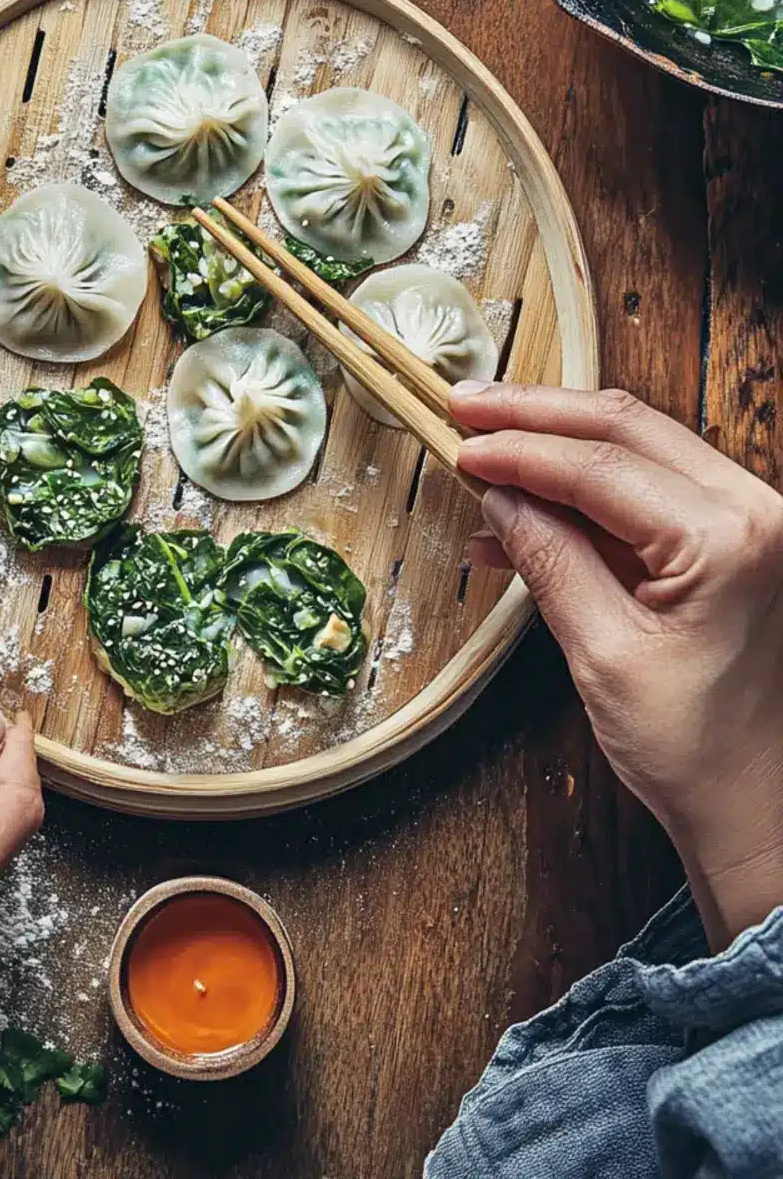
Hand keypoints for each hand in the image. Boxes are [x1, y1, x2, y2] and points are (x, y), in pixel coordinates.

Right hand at [451, 382, 782, 948]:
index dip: (519, 448)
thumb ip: (549, 560)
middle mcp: (754, 511)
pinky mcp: (730, 541)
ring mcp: (748, 522)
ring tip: (480, 446)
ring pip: (636, 448)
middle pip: (626, 429)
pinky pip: (645, 493)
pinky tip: (515, 514)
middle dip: (537, 415)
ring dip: (555, 446)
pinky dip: (580, 494)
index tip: (458, 442)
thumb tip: (498, 494)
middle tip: (464, 406)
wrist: (758, 805)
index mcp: (729, 540)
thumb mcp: (603, 655)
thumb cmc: (696, 750)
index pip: (602, 466)